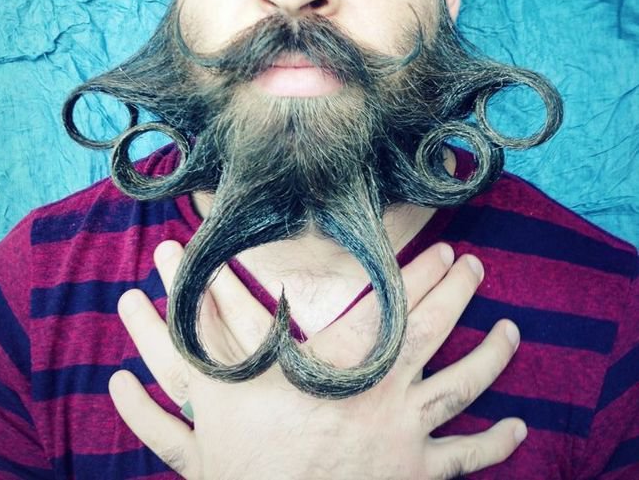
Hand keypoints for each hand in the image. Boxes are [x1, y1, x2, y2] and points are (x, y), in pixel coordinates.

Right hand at [109, 241, 525, 479]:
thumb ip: (211, 322)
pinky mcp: (416, 476)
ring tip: (511, 331)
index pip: (393, 299)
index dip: (420, 269)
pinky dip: (494, 442)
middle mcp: (386, 389)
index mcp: (346, 360)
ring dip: (492, 354)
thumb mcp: (222, 383)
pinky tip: (518, 428)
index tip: (441, 248)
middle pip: (434, 328)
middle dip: (458, 291)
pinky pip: (465, 457)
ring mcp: (407, 435)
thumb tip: (186, 271)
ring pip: (463, 384)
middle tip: (474, 265)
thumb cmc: (246, 454)